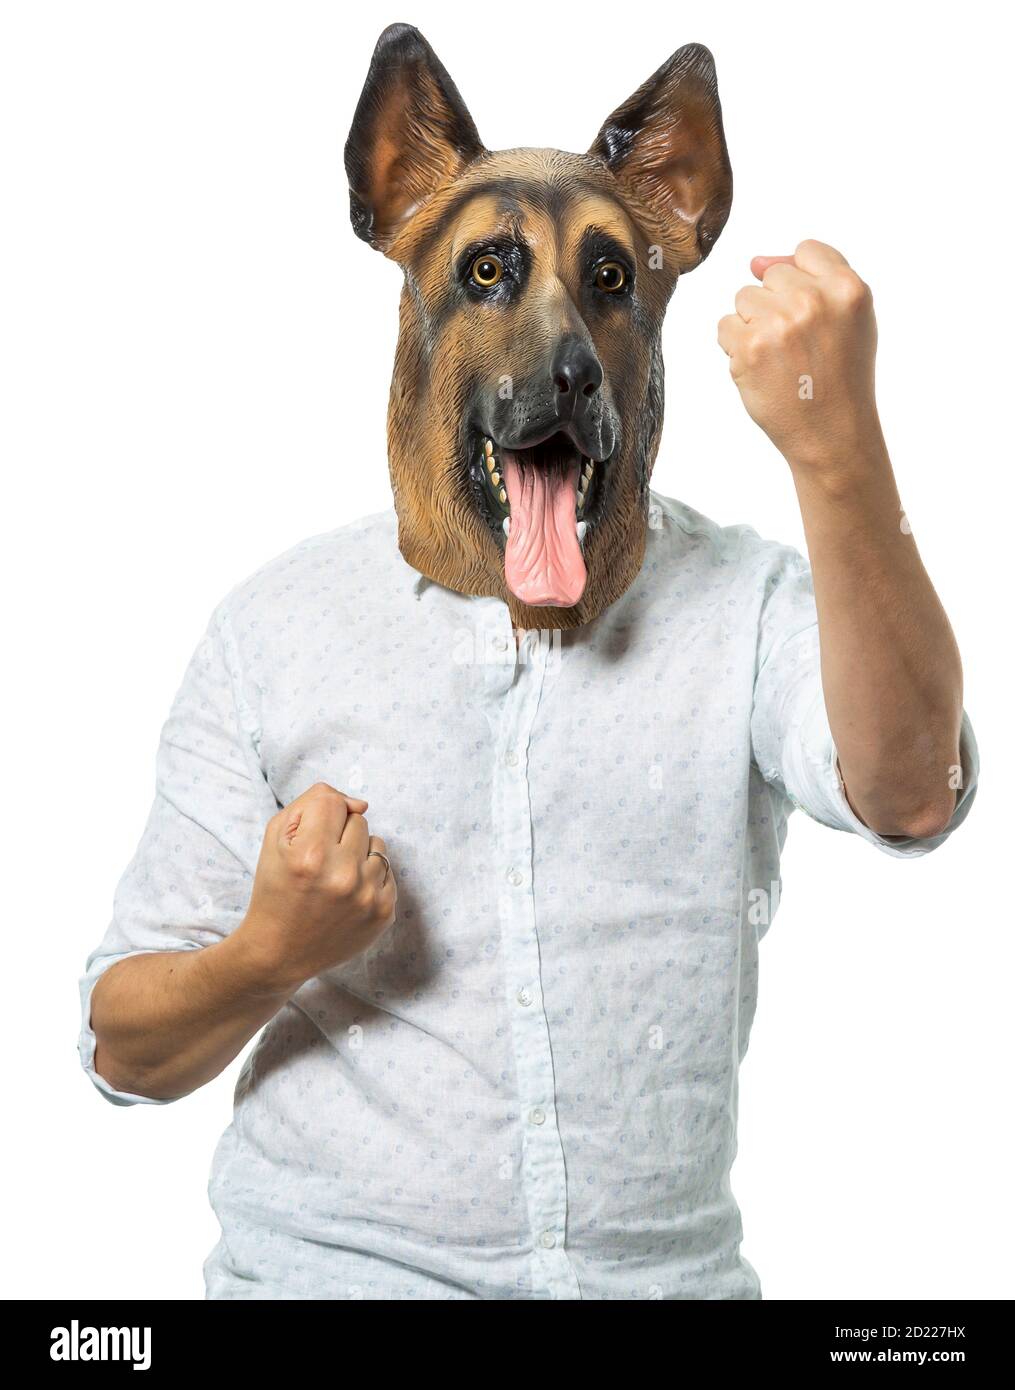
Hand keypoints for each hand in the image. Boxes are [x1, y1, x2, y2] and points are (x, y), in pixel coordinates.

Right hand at [232, 782, 396, 992]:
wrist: (279, 951)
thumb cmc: (275, 888)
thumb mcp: (276, 836)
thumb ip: (315, 802)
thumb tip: (361, 804)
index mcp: (311, 854)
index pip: (334, 802)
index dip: (319, 817)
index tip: (309, 839)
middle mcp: (343, 875)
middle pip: (358, 821)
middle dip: (339, 835)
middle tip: (319, 863)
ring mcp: (367, 896)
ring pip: (378, 843)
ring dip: (358, 855)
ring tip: (334, 877)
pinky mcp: (383, 912)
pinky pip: (388, 871)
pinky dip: (369, 877)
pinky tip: (348, 894)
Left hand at [718, 239, 881, 474]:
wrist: (831, 433)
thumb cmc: (841, 376)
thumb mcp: (851, 319)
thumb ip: (816, 278)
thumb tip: (757, 261)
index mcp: (848, 288)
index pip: (806, 251)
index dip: (801, 282)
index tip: (809, 315)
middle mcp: (813, 301)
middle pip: (770, 276)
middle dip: (776, 305)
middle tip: (797, 345)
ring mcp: (779, 323)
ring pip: (744, 299)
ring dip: (753, 326)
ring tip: (780, 357)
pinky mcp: (749, 348)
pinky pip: (725, 326)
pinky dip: (735, 348)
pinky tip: (762, 369)